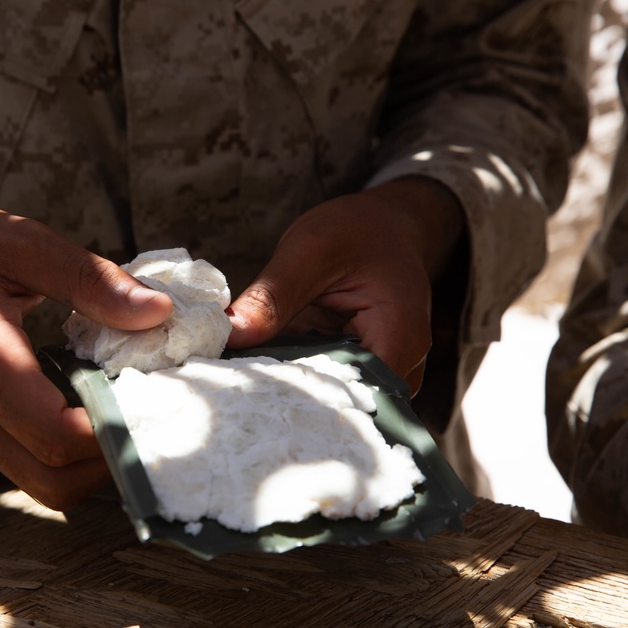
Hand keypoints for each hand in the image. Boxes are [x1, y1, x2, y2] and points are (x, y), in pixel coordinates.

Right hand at [0, 201, 172, 509]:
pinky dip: (72, 454)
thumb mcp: (17, 241)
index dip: (114, 429)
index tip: (158, 397)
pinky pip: (31, 465)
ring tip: (129, 410)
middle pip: (55, 482)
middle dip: (114, 460)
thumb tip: (158, 311)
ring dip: (94, 464)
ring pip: (45, 484)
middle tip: (153, 413)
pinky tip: (95, 407)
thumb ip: (88, 277)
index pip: (56, 435)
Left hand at [226, 178, 464, 395]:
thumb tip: (228, 335)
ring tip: (245, 382)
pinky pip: (326, 383)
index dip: (303, 397)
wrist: (382, 224)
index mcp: (399, 337)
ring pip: (332, 397)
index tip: (253, 392)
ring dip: (291, 389)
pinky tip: (262, 371)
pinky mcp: (358, 368)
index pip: (354, 393)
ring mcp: (381, 370)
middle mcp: (400, 364)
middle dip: (290, 397)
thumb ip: (271, 298)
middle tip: (236, 390)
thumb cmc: (355, 230)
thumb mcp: (307, 252)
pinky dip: (295, 377)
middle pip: (343, 403)